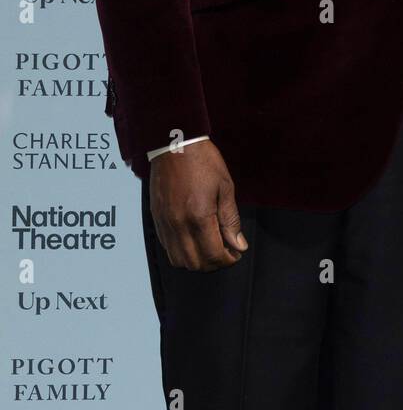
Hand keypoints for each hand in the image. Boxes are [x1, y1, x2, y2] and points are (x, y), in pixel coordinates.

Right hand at [149, 139, 247, 270]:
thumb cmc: (202, 161)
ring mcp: (165, 223)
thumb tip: (238, 244)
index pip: (214, 255)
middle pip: (196, 264)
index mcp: (199, 216)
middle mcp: (179, 224)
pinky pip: (167, 247)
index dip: (228, 259)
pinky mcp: (156, 219)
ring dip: (197, 261)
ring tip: (210, 247)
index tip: (236, 253)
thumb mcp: (225, 188)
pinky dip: (181, 251)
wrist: (175, 145)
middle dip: (214, 263)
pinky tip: (193, 240)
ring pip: (178, 260)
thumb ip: (231, 220)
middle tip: (226, 252)